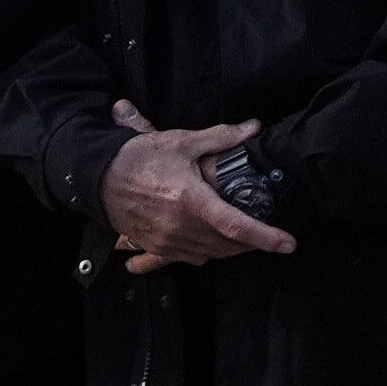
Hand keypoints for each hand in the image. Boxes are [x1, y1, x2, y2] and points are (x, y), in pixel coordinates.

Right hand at [101, 116, 296, 272]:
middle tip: (271, 235)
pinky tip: (216, 240)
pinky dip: (209, 251)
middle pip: (229, 245)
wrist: (98, 177)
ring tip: (247, 237)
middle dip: (254, 242)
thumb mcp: (182, 142)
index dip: (266, 237)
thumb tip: (252, 128)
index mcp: (190, 200)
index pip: (236, 226)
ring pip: (212, 254)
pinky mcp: (156, 247)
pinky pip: (191, 257)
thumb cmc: (139, 158)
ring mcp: (166, 241)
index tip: (288, 243)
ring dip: (232, 248)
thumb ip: (221, 137)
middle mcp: (179, 226)